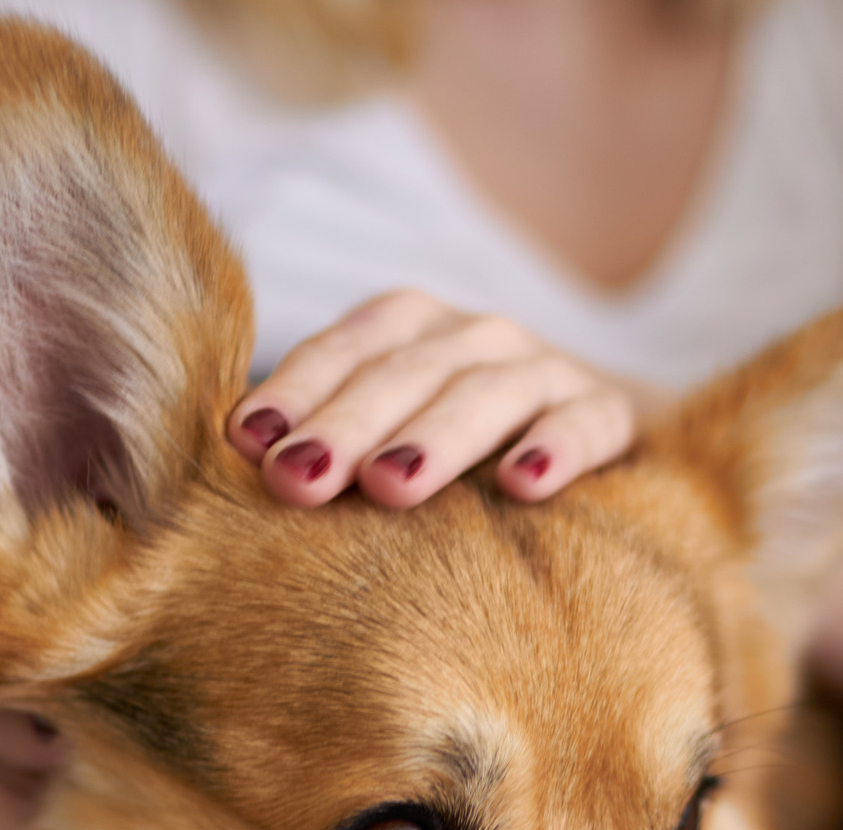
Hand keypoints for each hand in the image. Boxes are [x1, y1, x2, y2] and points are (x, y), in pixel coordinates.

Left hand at [229, 290, 657, 510]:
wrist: (590, 439)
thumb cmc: (455, 455)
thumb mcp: (388, 438)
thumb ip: (323, 445)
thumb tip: (233, 477)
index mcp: (408, 330)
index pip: (344, 351)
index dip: (296, 391)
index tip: (248, 444)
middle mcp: (473, 336)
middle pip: (404, 373)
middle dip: (347, 425)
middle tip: (298, 481)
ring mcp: (544, 369)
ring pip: (488, 392)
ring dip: (437, 437)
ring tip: (392, 486)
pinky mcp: (609, 411)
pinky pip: (587, 424)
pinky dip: (557, 447)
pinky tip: (525, 485)